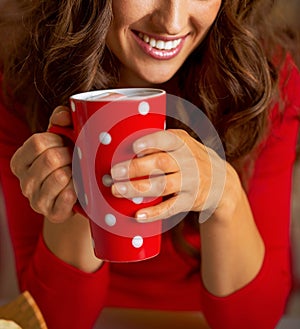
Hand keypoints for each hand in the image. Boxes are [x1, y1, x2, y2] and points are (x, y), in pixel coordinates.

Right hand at [10, 106, 76, 221]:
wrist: (76, 196)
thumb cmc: (67, 163)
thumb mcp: (60, 140)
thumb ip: (59, 122)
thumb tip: (65, 114)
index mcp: (20, 162)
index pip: (37, 143)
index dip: (57, 140)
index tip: (65, 143)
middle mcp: (24, 182)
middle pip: (50, 159)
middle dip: (69, 156)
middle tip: (76, 158)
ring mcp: (36, 200)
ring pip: (61, 177)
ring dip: (75, 172)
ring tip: (78, 172)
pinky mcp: (52, 214)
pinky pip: (68, 195)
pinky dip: (78, 188)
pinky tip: (79, 187)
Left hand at [111, 129, 228, 221]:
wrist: (221, 181)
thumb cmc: (191, 159)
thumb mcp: (182, 145)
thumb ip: (160, 144)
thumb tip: (126, 148)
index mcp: (183, 143)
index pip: (167, 139)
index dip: (151, 142)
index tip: (134, 147)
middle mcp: (188, 161)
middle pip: (161, 164)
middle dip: (135, 168)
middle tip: (114, 173)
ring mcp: (191, 182)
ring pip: (162, 186)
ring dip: (138, 188)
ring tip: (117, 190)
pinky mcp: (190, 200)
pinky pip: (171, 208)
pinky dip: (154, 212)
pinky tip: (138, 215)